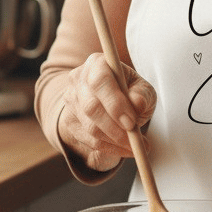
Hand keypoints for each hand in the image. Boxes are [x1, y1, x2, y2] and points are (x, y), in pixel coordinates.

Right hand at [57, 52, 156, 173]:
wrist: (110, 98)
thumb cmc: (129, 90)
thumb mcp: (142, 88)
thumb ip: (142, 94)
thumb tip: (136, 104)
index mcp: (97, 63)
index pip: (100, 81)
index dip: (115, 103)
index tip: (131, 122)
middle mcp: (78, 79)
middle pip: (91, 107)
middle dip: (115, 127)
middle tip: (134, 139)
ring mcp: (70, 100)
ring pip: (90, 127)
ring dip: (114, 141)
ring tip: (134, 145)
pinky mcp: (69, 120)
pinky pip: (88, 140)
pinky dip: (109, 148)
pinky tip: (123, 148)